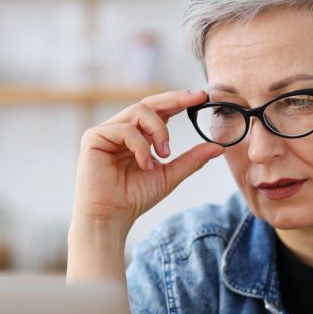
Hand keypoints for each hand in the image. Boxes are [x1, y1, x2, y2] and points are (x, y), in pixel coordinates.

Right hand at [71, 89, 224, 233]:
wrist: (111, 217)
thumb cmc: (134, 198)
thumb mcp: (170, 175)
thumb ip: (191, 160)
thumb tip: (219, 147)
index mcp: (138, 136)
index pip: (159, 111)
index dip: (179, 101)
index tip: (202, 97)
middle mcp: (121, 129)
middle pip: (149, 102)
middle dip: (175, 99)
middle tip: (197, 98)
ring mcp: (106, 131)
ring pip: (139, 111)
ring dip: (159, 131)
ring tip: (165, 154)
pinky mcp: (93, 137)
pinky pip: (125, 129)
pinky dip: (141, 146)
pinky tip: (145, 164)